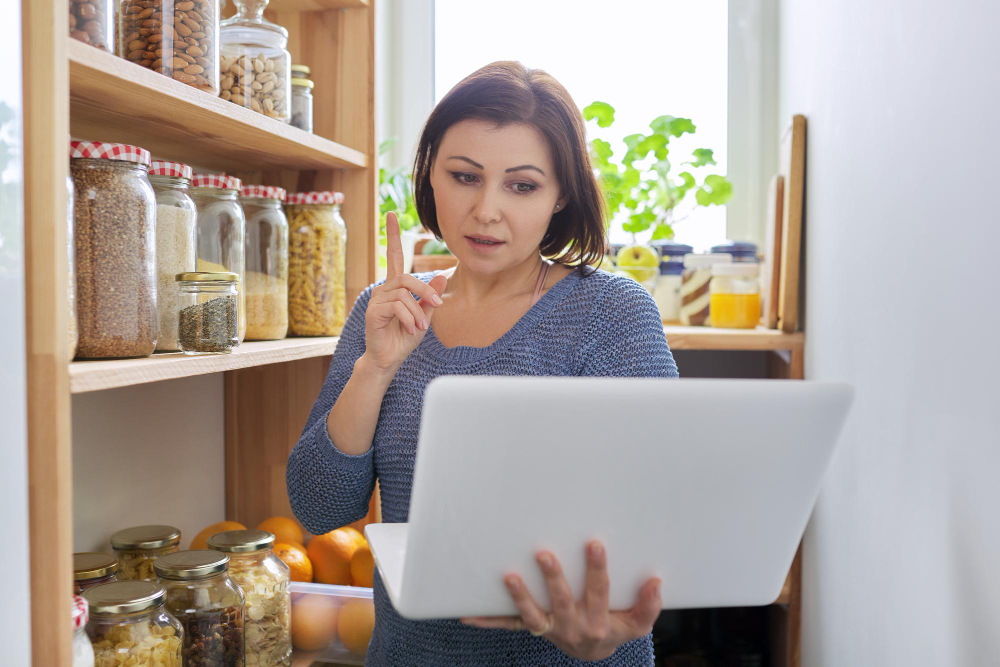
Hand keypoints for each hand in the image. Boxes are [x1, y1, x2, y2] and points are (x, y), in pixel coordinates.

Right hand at [363, 212, 447, 374]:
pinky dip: (409, 318)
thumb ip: (431, 296)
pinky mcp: (373, 311)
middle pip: (407, 278)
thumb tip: (443, 273)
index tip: (391, 214)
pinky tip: (411, 329)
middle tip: (437, 306)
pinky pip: (397, 307)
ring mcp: (376, 299)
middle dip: (426, 291)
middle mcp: (383, 289)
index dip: (393, 235)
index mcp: (395, 287)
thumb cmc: (404, 338)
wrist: (389, 359)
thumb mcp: (424, 315)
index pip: (394, 256)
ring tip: (420, 327)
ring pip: (404, 294)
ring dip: (418, 311)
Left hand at [461, 541, 661, 661]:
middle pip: (563, 600)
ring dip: (519, 596)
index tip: (594, 544)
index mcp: (599, 620)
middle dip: (553, 578)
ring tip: (508, 577)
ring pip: (532, 614)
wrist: (591, 654)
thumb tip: (655, 582)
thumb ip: (648, 607)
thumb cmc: (614, 629)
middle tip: (544, 554)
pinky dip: (487, 620)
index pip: (599, 591)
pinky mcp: (532, 628)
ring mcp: (549, 628)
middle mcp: (572, 625)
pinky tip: (466, 613)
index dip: (596, 568)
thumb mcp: (635, 625)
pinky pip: (508, 625)